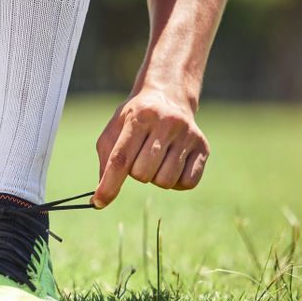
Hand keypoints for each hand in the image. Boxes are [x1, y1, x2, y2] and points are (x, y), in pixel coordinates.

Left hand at [92, 87, 209, 208]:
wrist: (168, 97)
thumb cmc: (135, 118)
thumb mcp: (115, 129)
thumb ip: (106, 160)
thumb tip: (101, 197)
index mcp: (139, 117)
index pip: (121, 159)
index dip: (110, 184)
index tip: (98, 203)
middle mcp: (166, 123)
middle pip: (142, 174)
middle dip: (136, 173)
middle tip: (140, 156)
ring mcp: (188, 135)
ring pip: (165, 181)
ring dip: (155, 178)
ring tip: (156, 159)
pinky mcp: (203, 147)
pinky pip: (187, 183)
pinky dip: (176, 182)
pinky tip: (172, 165)